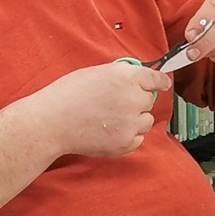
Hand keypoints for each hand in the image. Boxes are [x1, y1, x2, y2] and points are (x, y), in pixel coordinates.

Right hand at [31, 61, 173, 157]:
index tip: (163, 84)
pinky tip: (109, 132)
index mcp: (125, 76)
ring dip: (135, 120)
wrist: (51, 123)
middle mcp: (133, 98)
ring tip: (111, 120)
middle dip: (137, 102)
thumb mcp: (95, 73)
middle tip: (116, 105)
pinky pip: (138, 139)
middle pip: (150, 100)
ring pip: (146, 121)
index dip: (160, 82)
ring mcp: (131, 122)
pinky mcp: (126, 142)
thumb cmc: (66, 96)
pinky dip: (128, 136)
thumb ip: (120, 76)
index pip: (155, 79)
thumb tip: (134, 80)